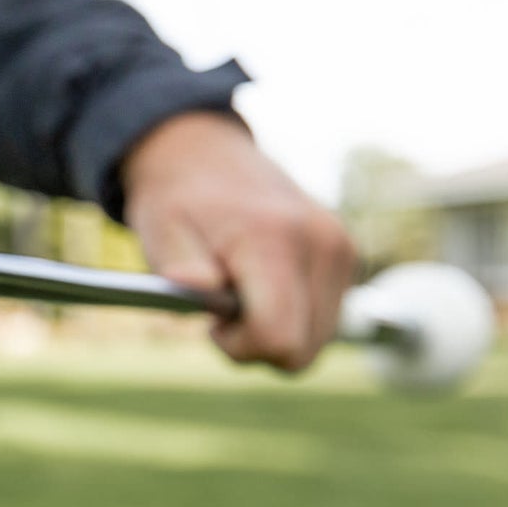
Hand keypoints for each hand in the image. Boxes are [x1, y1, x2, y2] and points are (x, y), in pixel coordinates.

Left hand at [119, 112, 358, 371]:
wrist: (204, 154)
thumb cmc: (177, 201)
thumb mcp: (161, 232)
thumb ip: (179, 266)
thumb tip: (196, 285)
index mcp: (273, 238)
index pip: (279, 337)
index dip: (240, 347)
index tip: (212, 324)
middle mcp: (320, 243)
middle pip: (302, 351)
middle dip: (257, 345)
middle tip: (222, 311)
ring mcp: (340, 249)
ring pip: (318, 341)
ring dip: (276, 333)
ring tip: (242, 293)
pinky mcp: (347, 254)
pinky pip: (325, 319)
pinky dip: (294, 316)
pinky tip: (264, 285)